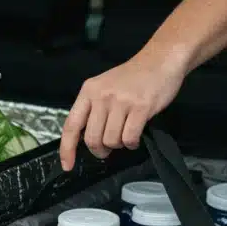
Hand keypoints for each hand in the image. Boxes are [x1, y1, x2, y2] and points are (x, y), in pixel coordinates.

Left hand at [59, 48, 189, 170]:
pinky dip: (132, 143)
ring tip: (125, 135)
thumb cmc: (133, 77)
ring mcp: (121, 101)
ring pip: (111, 141)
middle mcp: (101, 96)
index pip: (71, 125)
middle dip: (100, 150)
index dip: (67, 149)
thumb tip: (87, 140)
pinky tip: (135, 137)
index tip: (67, 165)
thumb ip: (93, 109)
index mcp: (88, 91)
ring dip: (118, 145)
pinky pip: (129, 138)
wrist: (160, 60)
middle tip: (108, 148)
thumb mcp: (104, 87)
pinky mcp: (140, 107)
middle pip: (91, 138)